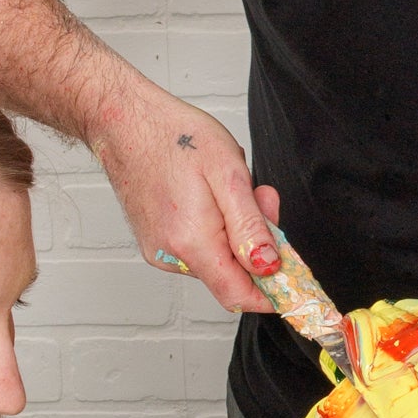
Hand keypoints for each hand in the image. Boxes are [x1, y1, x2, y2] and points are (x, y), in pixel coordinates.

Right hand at [92, 78, 283, 313]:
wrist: (124, 121)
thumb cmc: (175, 137)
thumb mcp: (229, 174)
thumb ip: (250, 226)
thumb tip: (269, 267)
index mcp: (192, 242)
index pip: (239, 295)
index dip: (272, 293)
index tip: (293, 278)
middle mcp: (171, 255)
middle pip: (232, 275)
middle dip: (257, 245)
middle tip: (261, 196)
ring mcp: (160, 250)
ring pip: (217, 260)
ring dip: (236, 232)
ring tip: (228, 188)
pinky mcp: (156, 242)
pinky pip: (198, 249)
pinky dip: (215, 229)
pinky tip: (208, 195)